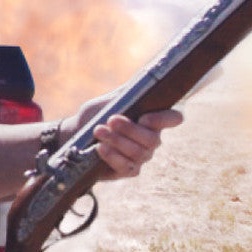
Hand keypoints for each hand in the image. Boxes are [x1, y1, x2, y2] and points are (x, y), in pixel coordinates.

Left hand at [63, 94, 182, 179]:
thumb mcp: (110, 100)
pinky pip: (127, 167)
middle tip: (111, 120)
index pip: (173, 118)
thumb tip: (143, 82)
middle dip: (130, 130)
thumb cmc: (98, 114)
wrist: (78, 133)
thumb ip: (126, 94)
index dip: (164, 119)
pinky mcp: (129, 170)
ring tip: (98, 131)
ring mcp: (142, 156)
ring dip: (116, 141)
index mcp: (153, 118)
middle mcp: (152, 139)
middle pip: (153, 140)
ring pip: (138, 153)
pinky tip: (100, 148)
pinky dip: (112, 156)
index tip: (144, 117)